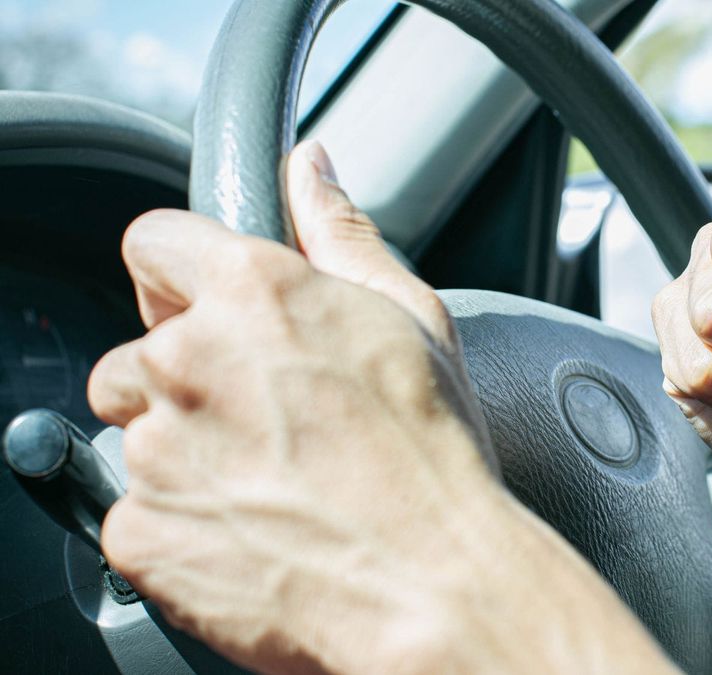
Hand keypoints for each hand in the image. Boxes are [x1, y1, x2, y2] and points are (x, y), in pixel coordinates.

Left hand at [90, 142, 671, 673]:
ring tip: (273, 481)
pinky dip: (183, 521)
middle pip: (140, 348)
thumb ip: (341, 232)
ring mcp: (156, 449)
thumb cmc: (434, 455)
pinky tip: (255, 528)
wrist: (433, 582)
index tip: (208, 308)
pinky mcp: (140, 529)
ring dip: (186, 450)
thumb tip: (310, 168)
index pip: (153, 242)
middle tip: (269, 416)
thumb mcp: (410, 318)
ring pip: (138, 433)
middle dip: (187, 375)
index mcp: (252, 293)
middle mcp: (187, 360)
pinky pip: (138, 511)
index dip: (183, 276)